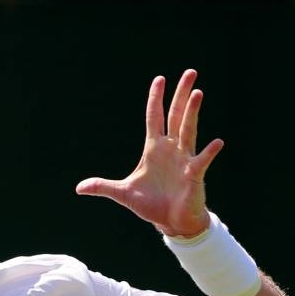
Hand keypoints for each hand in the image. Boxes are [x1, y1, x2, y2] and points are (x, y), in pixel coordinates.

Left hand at [75, 69, 223, 236]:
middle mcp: (171, 149)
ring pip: (188, 130)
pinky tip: (216, 142)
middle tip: (190, 72)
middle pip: (176, 116)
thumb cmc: (151, 205)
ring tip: (197, 93)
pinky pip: (202, 161)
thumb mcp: (123, 194)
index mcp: (154, 149)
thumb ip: (102, 187)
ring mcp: (184, 160)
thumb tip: (78, 188)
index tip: (160, 78)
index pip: (154, 117)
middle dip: (180, 94)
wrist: (171, 222)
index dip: (156, 99)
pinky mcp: (194, 175)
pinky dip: (208, 153)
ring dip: (192, 113)